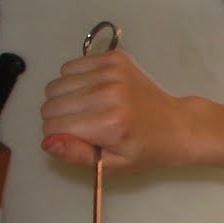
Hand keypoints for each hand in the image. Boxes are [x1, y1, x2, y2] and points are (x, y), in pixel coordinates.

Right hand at [39, 50, 192, 171]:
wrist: (176, 125)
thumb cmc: (144, 149)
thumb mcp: (113, 164)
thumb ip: (77, 154)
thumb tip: (48, 142)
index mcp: (109, 123)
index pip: (52, 126)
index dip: (60, 137)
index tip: (78, 139)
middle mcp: (109, 92)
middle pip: (51, 104)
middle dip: (60, 118)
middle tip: (85, 124)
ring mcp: (112, 71)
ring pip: (57, 84)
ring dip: (66, 98)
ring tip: (90, 108)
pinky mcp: (114, 58)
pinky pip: (70, 67)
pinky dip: (75, 80)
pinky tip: (94, 91)